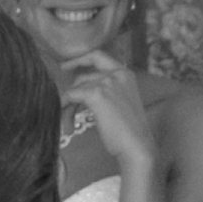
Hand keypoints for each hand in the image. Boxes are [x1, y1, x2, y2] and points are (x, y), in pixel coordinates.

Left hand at [61, 52, 158, 174]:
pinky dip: (65, 109)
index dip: (79, 59)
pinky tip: (68, 125)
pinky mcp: (97, 94)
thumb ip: (107, 91)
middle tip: (66, 110)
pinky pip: (71, 96)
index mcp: (125, 74)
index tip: (65, 67)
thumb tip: (80, 90)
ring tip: (69, 124)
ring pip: (76, 88)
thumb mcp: (121, 102)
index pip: (98, 55)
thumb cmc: (129, 131)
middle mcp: (117, 74)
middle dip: (73, 93)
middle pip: (83, 77)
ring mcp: (107, 82)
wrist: (137, 146)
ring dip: (69, 106)